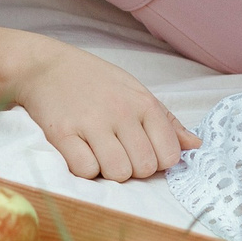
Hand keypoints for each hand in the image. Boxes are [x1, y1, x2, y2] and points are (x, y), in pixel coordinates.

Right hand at [9, 42, 199, 180]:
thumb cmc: (95, 81)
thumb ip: (166, 121)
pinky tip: (80, 152)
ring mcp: (91, 122)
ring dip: (108, 172)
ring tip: (98, 153)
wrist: (45, 66)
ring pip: (118, 173)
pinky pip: (85, 171)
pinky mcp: (62, 133)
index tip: (141, 151)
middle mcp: (121, 112)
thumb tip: (196, 145)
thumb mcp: (136, 91)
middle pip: (144, 168)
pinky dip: (84, 169)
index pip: (169, 154)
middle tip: (116, 152)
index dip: (156, 161)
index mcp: (143, 103)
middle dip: (132, 169)